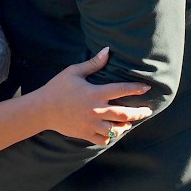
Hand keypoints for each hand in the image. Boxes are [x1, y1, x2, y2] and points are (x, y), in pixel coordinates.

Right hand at [37, 47, 152, 145]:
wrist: (42, 110)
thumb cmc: (58, 88)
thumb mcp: (74, 72)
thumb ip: (93, 63)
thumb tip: (108, 50)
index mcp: (95, 93)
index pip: (122, 90)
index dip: (136, 88)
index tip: (147, 88)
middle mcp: (96, 110)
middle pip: (125, 113)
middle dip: (139, 112)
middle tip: (147, 111)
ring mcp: (92, 124)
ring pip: (116, 128)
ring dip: (125, 126)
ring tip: (130, 123)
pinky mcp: (86, 134)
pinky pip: (104, 139)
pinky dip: (110, 136)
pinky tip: (112, 132)